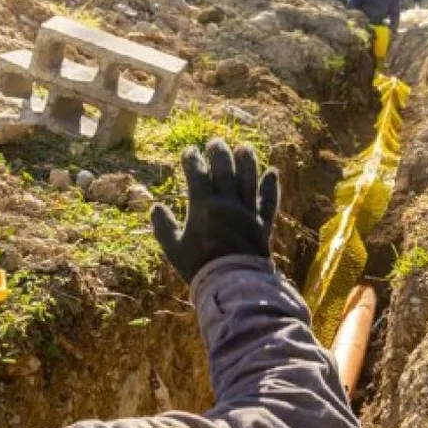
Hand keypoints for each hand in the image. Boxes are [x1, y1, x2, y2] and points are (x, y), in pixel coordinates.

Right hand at [151, 139, 278, 284]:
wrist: (232, 284)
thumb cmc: (199, 266)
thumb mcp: (174, 248)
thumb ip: (163, 226)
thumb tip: (155, 208)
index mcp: (203, 205)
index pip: (197, 173)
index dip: (192, 159)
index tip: (189, 151)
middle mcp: (227, 202)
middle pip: (224, 168)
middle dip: (219, 152)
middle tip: (216, 143)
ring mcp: (248, 211)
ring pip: (249, 178)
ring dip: (247, 161)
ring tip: (244, 148)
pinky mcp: (263, 223)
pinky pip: (269, 200)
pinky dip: (271, 186)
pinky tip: (272, 172)